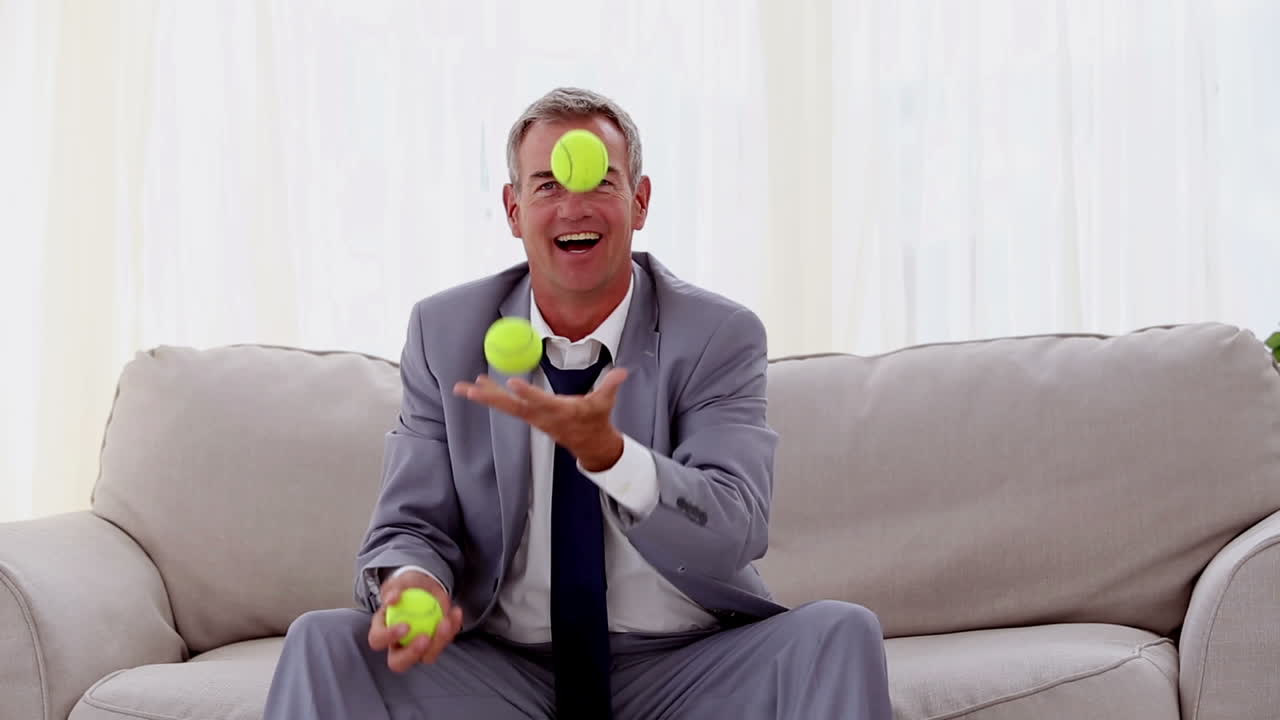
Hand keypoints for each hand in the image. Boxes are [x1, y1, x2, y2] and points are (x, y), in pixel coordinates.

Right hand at [367, 570, 463, 672]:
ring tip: (446, 620)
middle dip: (412, 653)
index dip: (389, 636)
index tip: (406, 625)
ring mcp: (417, 648)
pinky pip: (444, 642)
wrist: (425, 586)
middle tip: (425, 638)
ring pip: (427, 657)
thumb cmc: (407, 587)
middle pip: (399, 662)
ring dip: (440, 641)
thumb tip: (392, 599)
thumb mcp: (399, 583)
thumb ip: (394, 589)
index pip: (378, 640)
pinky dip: (452, 628)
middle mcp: (397, 645)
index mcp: (381, 631)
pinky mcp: (435, 645)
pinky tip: (456, 612)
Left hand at [453, 368, 628, 471]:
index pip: (540, 401)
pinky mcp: (529, 417)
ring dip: (485, 397)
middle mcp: (542, 416)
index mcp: (560, 411)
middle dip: (490, 398)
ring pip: (505, 406)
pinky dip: (492, 396)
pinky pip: (507, 406)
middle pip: (512, 406)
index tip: (512, 382)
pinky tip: (478, 387)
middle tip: (470, 389)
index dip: (527, 393)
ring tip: (464, 387)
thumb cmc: (597, 420)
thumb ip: (611, 385)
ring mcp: (533, 418)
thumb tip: (622, 372)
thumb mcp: (606, 403)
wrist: (590, 444)